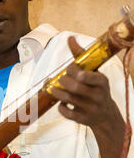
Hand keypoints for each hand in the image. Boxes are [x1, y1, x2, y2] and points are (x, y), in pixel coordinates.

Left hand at [51, 36, 125, 157]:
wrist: (105, 115)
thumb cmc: (96, 88)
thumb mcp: (94, 72)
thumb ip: (81, 56)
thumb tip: (70, 38)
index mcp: (101, 81)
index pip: (86, 75)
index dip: (73, 70)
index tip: (69, 69)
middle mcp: (98, 95)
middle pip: (74, 87)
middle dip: (63, 81)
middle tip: (60, 79)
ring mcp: (90, 108)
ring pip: (68, 99)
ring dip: (57, 92)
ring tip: (53, 88)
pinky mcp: (83, 119)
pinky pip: (67, 112)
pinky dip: (60, 106)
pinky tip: (61, 102)